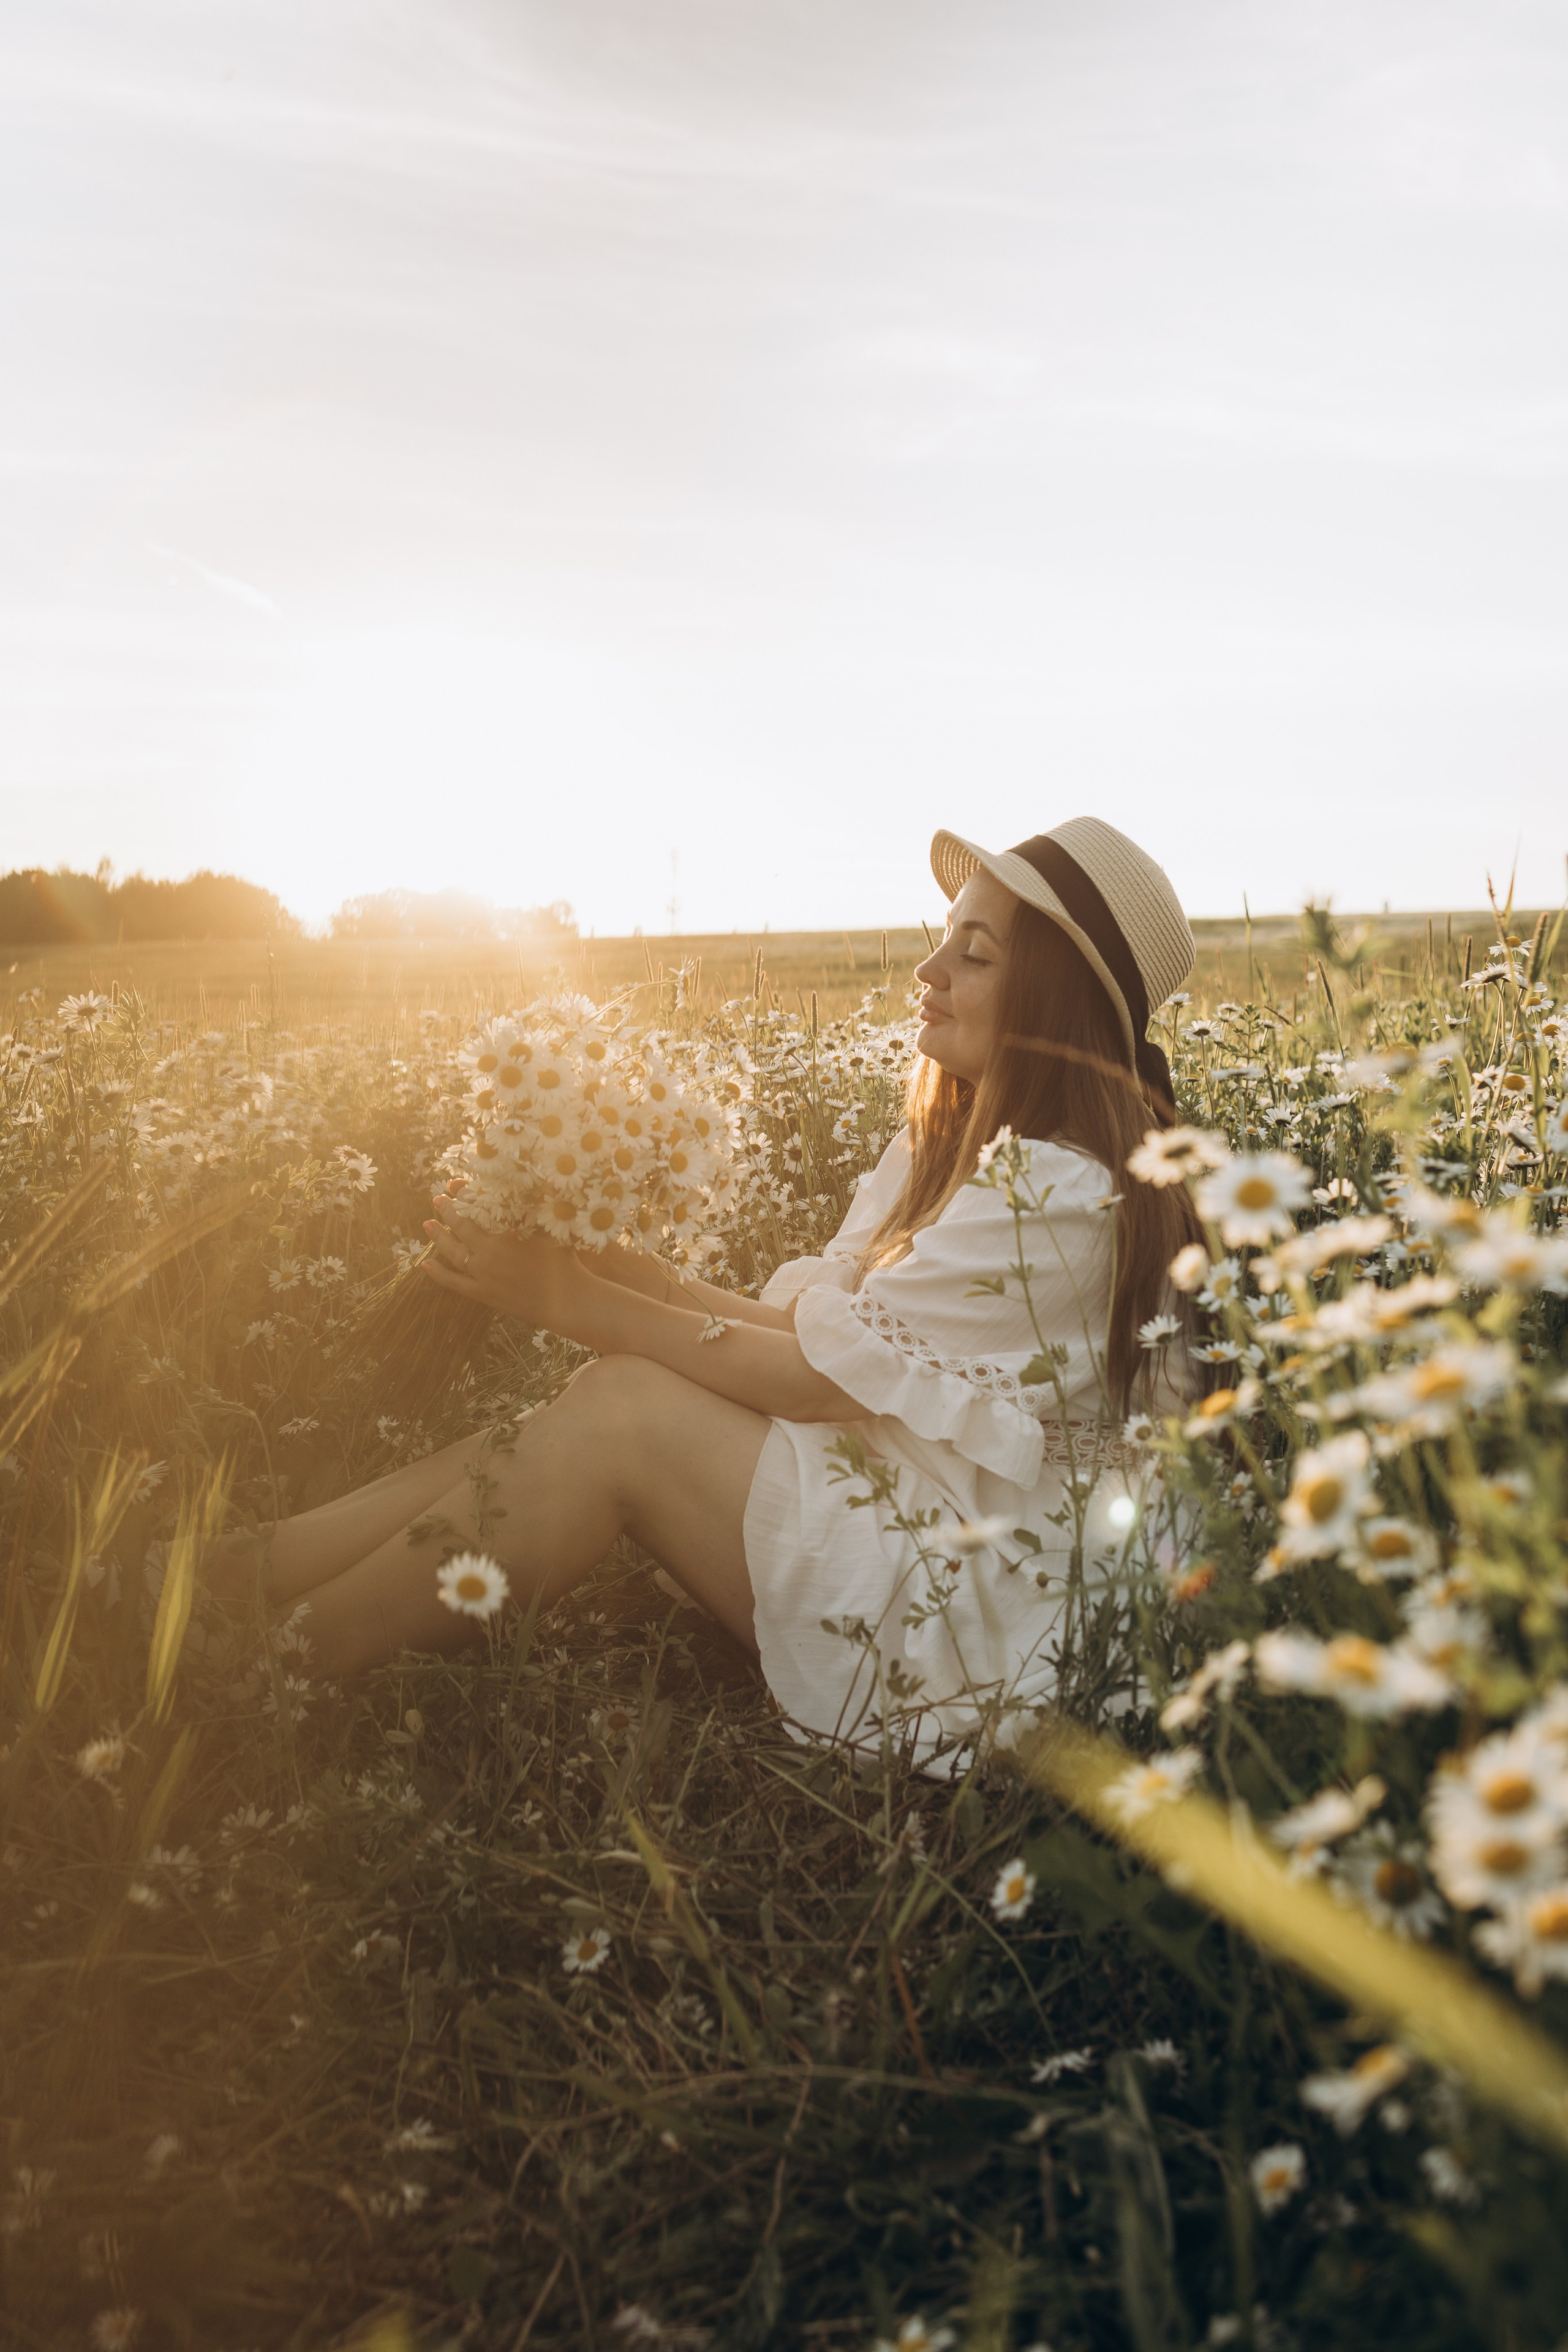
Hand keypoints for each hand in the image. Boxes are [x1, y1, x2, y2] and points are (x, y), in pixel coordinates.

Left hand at [421, 1194, 585, 1330]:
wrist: (565, 1301)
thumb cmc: (563, 1262)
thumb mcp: (549, 1229)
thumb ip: (534, 1207)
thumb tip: (531, 1182)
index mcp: (502, 1235)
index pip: (474, 1209)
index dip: (462, 1195)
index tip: (452, 1184)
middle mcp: (486, 1254)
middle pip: (460, 1228)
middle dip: (447, 1212)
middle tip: (437, 1200)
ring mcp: (482, 1276)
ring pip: (452, 1253)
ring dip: (438, 1237)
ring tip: (427, 1224)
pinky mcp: (482, 1294)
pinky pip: (454, 1283)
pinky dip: (438, 1273)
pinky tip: (425, 1264)